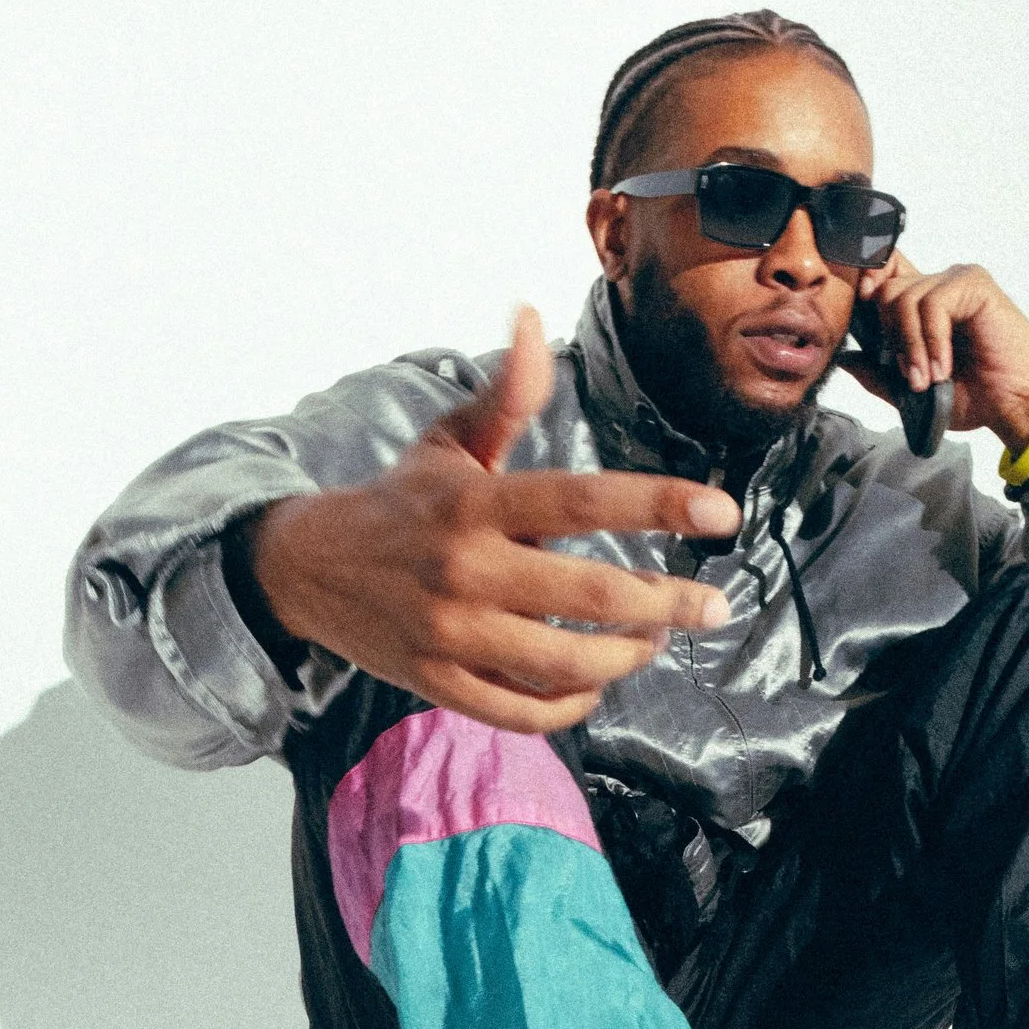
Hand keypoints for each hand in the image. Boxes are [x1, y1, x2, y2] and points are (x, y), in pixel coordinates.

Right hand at [247, 306, 739, 734]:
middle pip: (590, 594)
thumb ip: (507, 395)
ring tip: (655, 638)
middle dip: (668, 603)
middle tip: (714, 605)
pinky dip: (571, 706)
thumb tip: (532, 316)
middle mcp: (463, 569)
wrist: (306, 569)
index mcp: (474, 502)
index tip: (722, 512)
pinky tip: (597, 683)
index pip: (580, 499)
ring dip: (627, 656)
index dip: (657, 505)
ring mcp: (449, 635)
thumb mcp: (450, 443)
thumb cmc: (402, 501)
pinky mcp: (437, 684)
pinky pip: (522, 712)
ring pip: (564, 663)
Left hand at [840, 256, 1028, 462]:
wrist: (1016, 407)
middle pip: (885, 289)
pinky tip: (943, 368)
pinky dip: (932, 342)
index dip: (866, 287)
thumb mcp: (913, 391)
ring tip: (928, 379)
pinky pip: (932, 305)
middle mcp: (939, 285)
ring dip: (910, 346)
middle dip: (888, 337)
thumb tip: (844, 358)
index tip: (866, 325)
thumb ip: (878, 374)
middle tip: (909, 376)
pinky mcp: (975, 285)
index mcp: (923, 304)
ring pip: (904, 297)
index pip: (884, 273)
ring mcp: (957, 281)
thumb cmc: (976, 397)